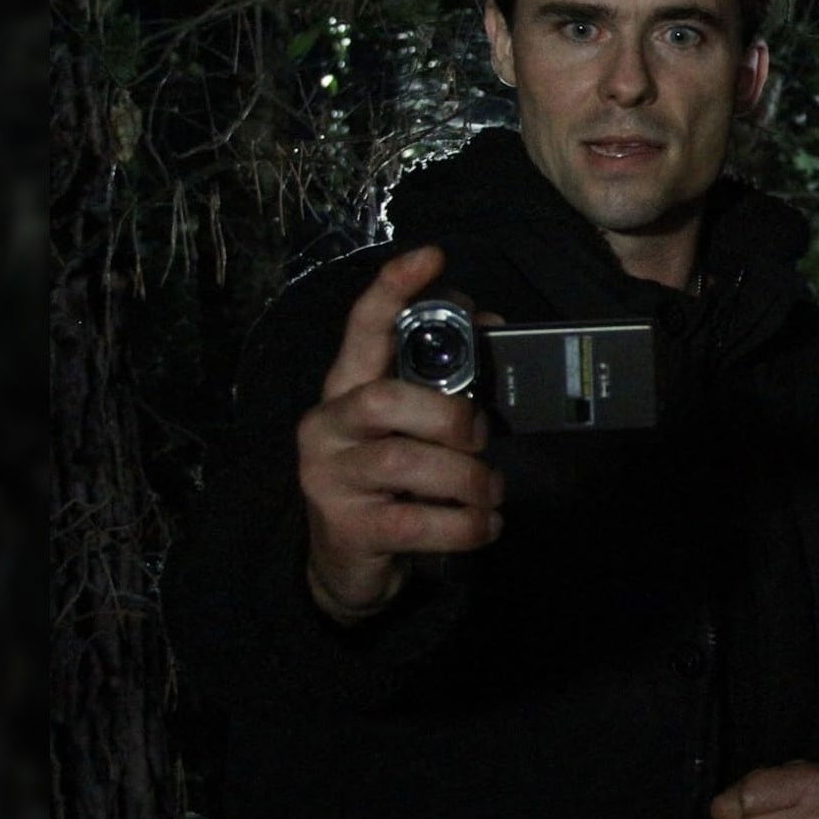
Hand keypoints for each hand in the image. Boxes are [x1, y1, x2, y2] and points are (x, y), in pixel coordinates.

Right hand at [296, 244, 504, 622]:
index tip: (431, 256)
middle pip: (385, 399)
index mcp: (346, 389)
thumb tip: (492, 323)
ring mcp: (330, 478)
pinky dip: (467, 524)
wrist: (346, 561)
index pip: (362, 329)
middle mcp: (326, 426)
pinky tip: (486, 524)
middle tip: (479, 439)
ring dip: (469, 478)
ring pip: (406, 462)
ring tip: (491, 492)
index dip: (392, 290)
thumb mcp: (415, 426)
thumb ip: (446, 379)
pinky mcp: (349, 529)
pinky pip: (419, 522)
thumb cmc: (392, 480)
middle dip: (450, 415)